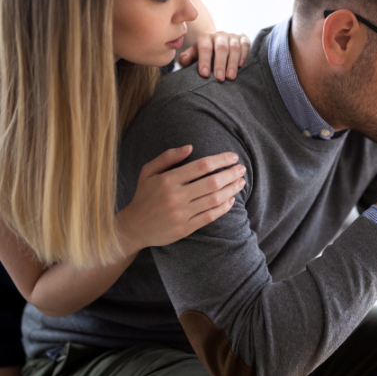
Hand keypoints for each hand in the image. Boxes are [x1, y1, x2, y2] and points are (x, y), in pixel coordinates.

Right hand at [117, 146, 246, 253]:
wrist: (134, 227)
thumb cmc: (144, 195)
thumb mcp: (148, 171)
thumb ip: (168, 157)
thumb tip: (190, 147)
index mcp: (168, 180)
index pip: (201, 166)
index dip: (220, 160)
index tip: (233, 157)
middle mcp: (176, 196)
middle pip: (212, 182)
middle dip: (230, 174)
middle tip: (242, 169)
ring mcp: (181, 214)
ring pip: (214, 199)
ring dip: (231, 190)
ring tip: (241, 182)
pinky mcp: (185, 228)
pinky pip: (209, 216)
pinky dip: (223, 207)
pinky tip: (231, 199)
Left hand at [178, 31, 250, 81]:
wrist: (217, 46)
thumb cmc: (204, 55)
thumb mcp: (193, 56)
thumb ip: (186, 58)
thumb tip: (185, 60)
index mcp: (205, 37)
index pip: (205, 48)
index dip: (204, 61)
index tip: (204, 75)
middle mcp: (219, 34)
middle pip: (220, 48)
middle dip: (220, 64)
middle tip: (219, 78)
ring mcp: (232, 36)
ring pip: (234, 48)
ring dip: (232, 63)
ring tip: (230, 77)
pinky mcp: (243, 38)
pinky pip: (245, 45)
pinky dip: (244, 55)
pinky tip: (240, 66)